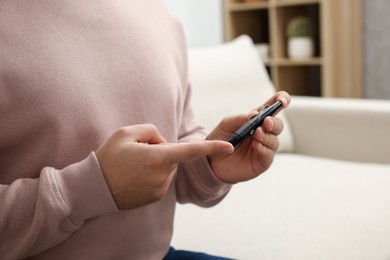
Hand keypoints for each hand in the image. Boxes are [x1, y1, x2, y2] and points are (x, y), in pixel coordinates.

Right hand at [95, 124, 232, 209]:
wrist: (94, 188)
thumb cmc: (109, 157)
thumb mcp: (126, 133)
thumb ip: (151, 131)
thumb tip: (163, 142)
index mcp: (158, 157)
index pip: (191, 151)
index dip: (212, 147)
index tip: (230, 147)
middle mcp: (163, 175)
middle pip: (173, 156)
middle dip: (162, 151)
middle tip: (139, 152)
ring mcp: (160, 189)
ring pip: (168, 169)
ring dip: (158, 163)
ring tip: (135, 166)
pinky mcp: (156, 197)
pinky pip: (162, 180)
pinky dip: (153, 175)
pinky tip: (135, 176)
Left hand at [207, 91, 290, 182]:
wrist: (210, 160)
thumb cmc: (219, 139)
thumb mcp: (226, 124)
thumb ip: (240, 118)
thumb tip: (255, 113)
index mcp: (256, 120)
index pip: (273, 108)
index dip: (282, 101)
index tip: (282, 100)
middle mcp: (263, 133)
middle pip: (278, 125)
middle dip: (275, 123)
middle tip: (266, 122)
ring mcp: (263, 148)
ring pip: (274, 141)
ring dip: (267, 136)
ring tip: (257, 134)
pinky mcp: (261, 162)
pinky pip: (268, 155)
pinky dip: (264, 149)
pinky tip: (256, 145)